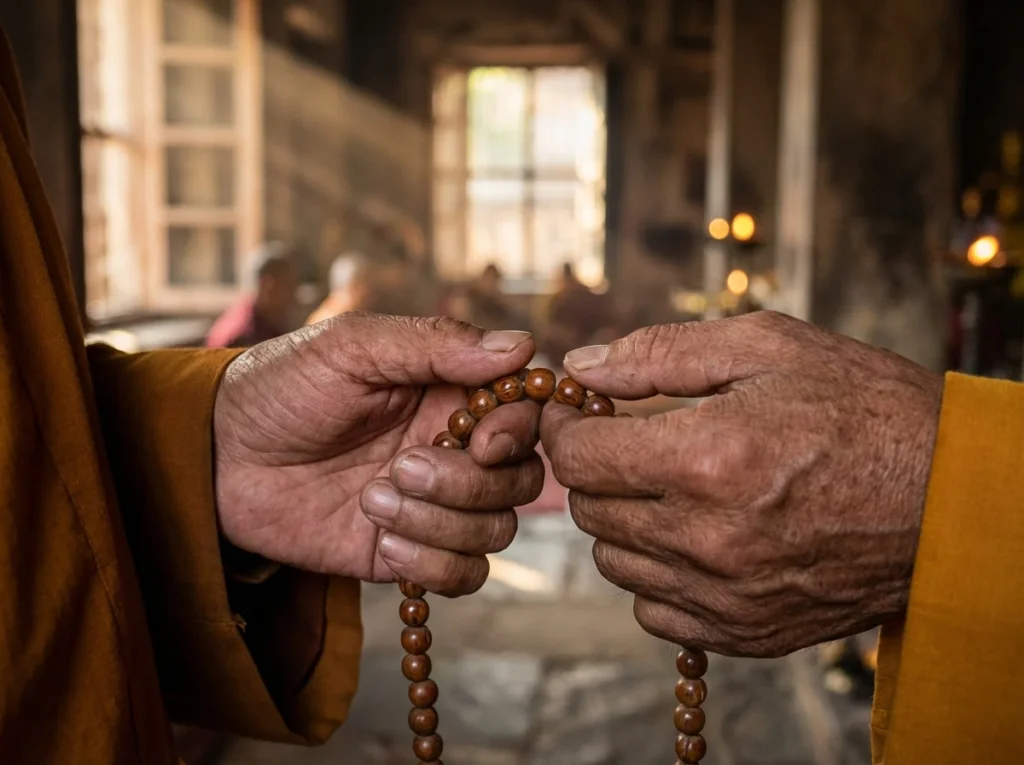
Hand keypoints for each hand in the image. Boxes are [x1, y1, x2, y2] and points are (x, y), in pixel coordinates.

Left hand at [213, 313, 543, 595]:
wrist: (218, 456)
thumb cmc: (282, 386)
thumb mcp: (353, 348)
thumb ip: (436, 344)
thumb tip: (522, 345)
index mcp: (448, 392)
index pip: (524, 414)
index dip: (517, 432)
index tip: (480, 439)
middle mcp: (452, 448)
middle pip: (521, 480)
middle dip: (469, 483)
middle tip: (401, 466)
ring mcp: (433, 504)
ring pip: (495, 531)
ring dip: (440, 522)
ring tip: (372, 498)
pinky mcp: (406, 552)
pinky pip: (462, 575)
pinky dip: (431, 564)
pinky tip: (380, 540)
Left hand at [541, 311, 942, 656]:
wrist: (951, 501)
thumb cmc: (866, 411)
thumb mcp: (770, 347)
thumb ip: (662, 353)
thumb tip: (582, 366)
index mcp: (709, 458)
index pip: (580, 457)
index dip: (567, 429)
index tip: (580, 415)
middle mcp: (708, 537)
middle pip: (590, 510)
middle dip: (594, 469)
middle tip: (626, 443)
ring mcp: (725, 595)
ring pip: (614, 563)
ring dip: (622, 520)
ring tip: (665, 487)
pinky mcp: (744, 631)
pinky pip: (653, 611)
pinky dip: (654, 574)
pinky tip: (690, 538)